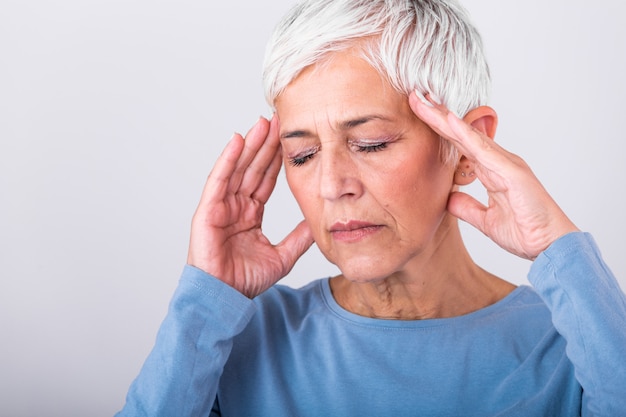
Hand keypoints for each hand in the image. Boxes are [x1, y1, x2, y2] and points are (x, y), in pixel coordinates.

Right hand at [187, 116, 313, 297]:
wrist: (225, 297)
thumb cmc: (245, 281)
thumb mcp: (282, 256)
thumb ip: (299, 238)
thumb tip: (319, 223)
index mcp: (251, 213)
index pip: (266, 179)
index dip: (278, 158)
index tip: (290, 138)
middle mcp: (236, 206)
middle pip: (253, 168)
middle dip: (266, 144)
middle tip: (279, 120)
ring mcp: (221, 206)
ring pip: (238, 169)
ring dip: (250, 145)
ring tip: (263, 123)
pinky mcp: (208, 210)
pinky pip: (219, 180)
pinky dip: (227, 160)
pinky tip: (238, 140)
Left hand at [409, 91, 578, 259]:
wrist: (551, 246)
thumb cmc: (526, 232)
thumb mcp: (486, 220)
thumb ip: (467, 207)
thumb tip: (448, 198)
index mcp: (492, 171)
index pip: (459, 146)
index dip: (439, 130)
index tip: (418, 114)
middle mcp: (499, 162)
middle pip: (461, 134)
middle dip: (436, 115)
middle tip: (414, 96)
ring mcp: (506, 164)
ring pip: (469, 136)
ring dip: (445, 118)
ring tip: (423, 100)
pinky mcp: (512, 172)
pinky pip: (484, 150)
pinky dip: (466, 134)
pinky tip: (448, 120)